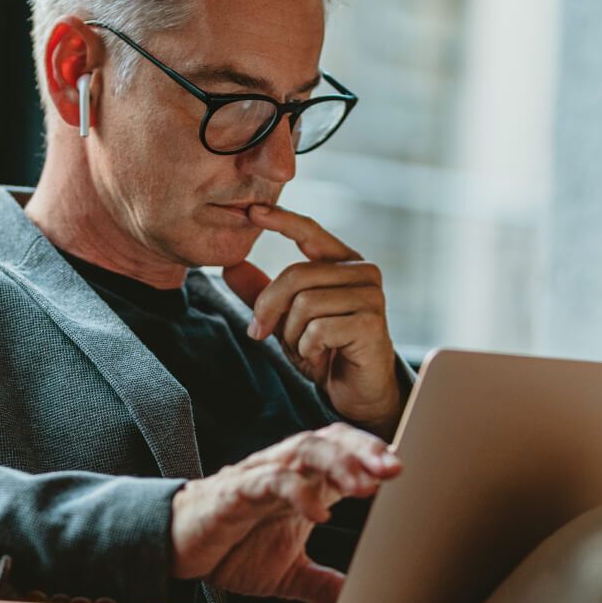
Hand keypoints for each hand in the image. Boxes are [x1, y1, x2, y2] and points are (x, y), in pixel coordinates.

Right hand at [170, 423, 400, 602]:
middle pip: (330, 440)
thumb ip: (325, 585)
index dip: (374, 457)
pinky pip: (269, 481)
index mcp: (304, 483)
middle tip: (395, 468)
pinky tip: (318, 511)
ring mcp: (260, 477)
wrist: (176, 549)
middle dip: (365, 451)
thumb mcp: (288, 573)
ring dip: (338, 462)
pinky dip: (296, 492)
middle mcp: (285, 471)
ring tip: (364, 484)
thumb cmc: (231, 548)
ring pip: (303, 450)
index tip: (404, 473)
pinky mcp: (234, 492)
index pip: (345, 453)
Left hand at [223, 204, 400, 437]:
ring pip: (305, 304)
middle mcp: (362, 272)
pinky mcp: (371, 322)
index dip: (282, 219)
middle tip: (260, 334)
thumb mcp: (286, 319)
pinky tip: (321, 358)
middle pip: (296, 275)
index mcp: (342, 263)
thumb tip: (230, 267)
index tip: (252, 211)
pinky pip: (318, 329)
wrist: (356, 391)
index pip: (309, 231)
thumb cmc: (326, 351)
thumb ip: (262, 293)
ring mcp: (370, 296)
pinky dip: (308, 349)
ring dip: (293, 336)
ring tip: (306, 349)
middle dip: (269, 309)